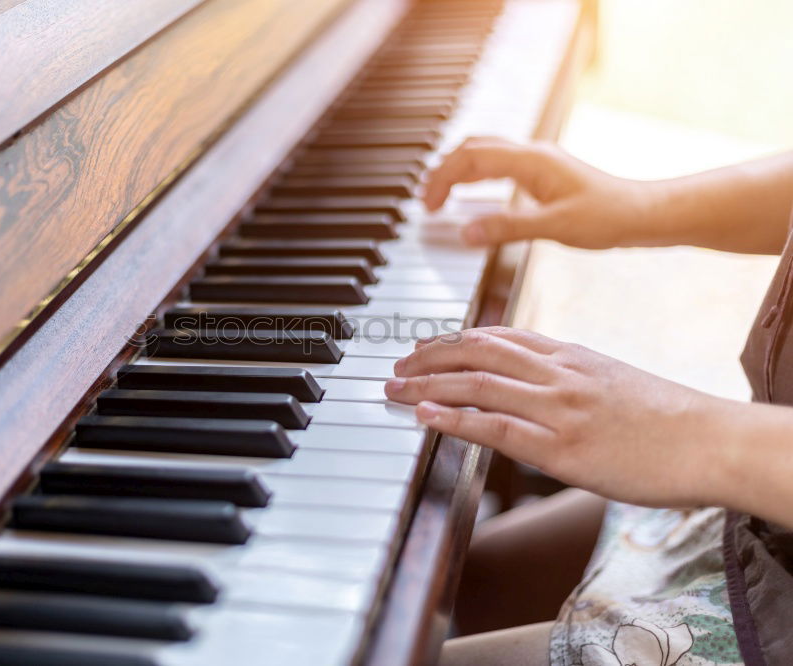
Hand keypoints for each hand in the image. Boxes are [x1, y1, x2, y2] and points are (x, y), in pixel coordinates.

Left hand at [384, 327, 727, 507]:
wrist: (710, 441)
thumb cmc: (667, 418)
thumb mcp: (613, 378)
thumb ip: (570, 375)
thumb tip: (536, 383)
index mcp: (570, 355)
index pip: (498, 336)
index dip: (453, 340)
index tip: (425, 347)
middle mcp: (558, 373)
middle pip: (477, 351)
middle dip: (429, 357)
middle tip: (396, 367)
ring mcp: (558, 408)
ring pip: (477, 383)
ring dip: (427, 385)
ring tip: (394, 389)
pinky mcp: (561, 447)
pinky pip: (496, 427)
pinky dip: (455, 419)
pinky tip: (425, 416)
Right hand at [422, 137, 665, 248]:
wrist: (644, 214)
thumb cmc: (608, 218)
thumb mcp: (554, 227)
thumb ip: (506, 228)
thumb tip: (465, 233)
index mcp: (530, 161)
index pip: (471, 158)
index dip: (442, 179)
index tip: (428, 207)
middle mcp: (532, 154)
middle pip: (473, 147)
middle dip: (443, 170)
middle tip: (426, 200)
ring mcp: (539, 161)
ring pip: (485, 151)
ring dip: (458, 169)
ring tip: (440, 195)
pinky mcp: (545, 172)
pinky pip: (500, 163)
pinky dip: (477, 175)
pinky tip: (474, 194)